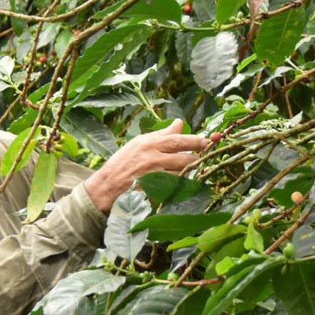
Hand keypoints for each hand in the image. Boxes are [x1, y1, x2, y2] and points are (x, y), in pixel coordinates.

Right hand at [83, 120, 209, 212]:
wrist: (106, 187)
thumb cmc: (123, 163)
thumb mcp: (139, 143)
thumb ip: (161, 134)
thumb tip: (179, 123)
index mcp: (149, 143)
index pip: (178, 140)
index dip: (195, 141)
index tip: (208, 141)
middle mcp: (152, 158)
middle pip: (184, 158)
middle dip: (198, 158)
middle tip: (207, 157)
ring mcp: (154, 176)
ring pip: (182, 174)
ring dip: (190, 172)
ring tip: (193, 169)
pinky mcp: (155, 191)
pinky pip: (175, 187)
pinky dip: (181, 184)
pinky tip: (183, 182)